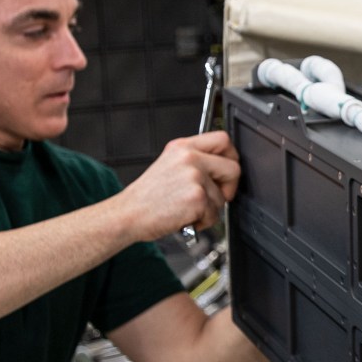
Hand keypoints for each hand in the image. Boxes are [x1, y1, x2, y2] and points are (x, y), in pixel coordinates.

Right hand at [112, 132, 241, 240]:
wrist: (128, 214)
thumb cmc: (146, 197)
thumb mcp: (168, 165)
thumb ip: (194, 161)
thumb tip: (221, 168)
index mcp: (182, 147)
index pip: (223, 139)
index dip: (231, 156)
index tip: (226, 171)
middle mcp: (190, 158)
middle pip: (233, 168)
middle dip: (229, 187)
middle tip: (216, 196)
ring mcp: (195, 177)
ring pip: (222, 197)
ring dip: (209, 209)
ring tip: (187, 209)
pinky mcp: (197, 198)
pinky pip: (215, 214)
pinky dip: (203, 222)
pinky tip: (185, 217)